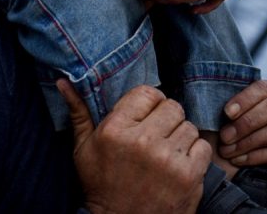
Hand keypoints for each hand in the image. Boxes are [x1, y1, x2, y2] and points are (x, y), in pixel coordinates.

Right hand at [60, 80, 207, 213]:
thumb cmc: (101, 187)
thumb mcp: (83, 150)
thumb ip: (78, 113)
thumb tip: (63, 81)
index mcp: (115, 130)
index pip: (148, 93)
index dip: (149, 104)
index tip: (146, 118)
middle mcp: (142, 141)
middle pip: (172, 107)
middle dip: (166, 120)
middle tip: (157, 138)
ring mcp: (167, 159)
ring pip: (189, 126)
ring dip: (180, 139)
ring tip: (166, 155)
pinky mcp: (189, 176)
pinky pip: (203, 147)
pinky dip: (195, 156)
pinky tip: (179, 167)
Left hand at [217, 79, 266, 174]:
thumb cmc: (247, 142)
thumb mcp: (240, 122)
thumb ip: (233, 110)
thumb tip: (212, 97)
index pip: (265, 88)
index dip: (245, 98)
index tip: (227, 113)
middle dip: (245, 122)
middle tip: (224, 137)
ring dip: (249, 141)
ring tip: (228, 151)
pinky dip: (257, 156)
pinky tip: (239, 160)